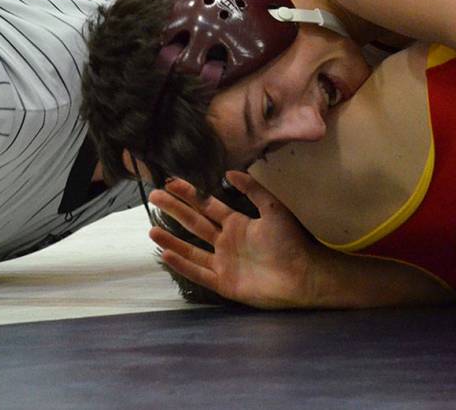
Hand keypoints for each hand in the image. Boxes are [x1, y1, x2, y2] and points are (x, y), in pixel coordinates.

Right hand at [148, 172, 318, 308]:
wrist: (304, 275)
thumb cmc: (291, 242)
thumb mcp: (273, 208)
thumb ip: (252, 190)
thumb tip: (230, 171)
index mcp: (237, 224)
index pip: (208, 206)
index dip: (190, 194)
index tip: (171, 182)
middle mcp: (226, 242)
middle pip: (195, 223)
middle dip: (175, 210)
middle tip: (155, 196)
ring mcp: (224, 263)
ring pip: (191, 249)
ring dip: (172, 239)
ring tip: (151, 229)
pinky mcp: (224, 283)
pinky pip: (199, 273)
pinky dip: (183, 265)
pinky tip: (167, 254)